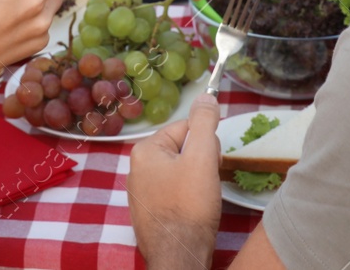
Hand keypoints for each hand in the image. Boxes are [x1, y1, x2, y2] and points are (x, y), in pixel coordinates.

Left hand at [127, 93, 222, 269]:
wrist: (178, 255)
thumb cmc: (189, 207)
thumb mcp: (202, 158)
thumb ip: (204, 123)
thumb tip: (205, 96)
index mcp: (145, 151)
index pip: (185, 128)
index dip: (206, 143)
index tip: (212, 161)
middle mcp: (137, 169)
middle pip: (183, 150)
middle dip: (201, 163)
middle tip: (206, 183)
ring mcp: (142, 193)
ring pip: (181, 172)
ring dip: (197, 181)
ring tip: (201, 200)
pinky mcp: (150, 213)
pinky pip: (175, 193)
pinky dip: (189, 199)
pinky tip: (194, 211)